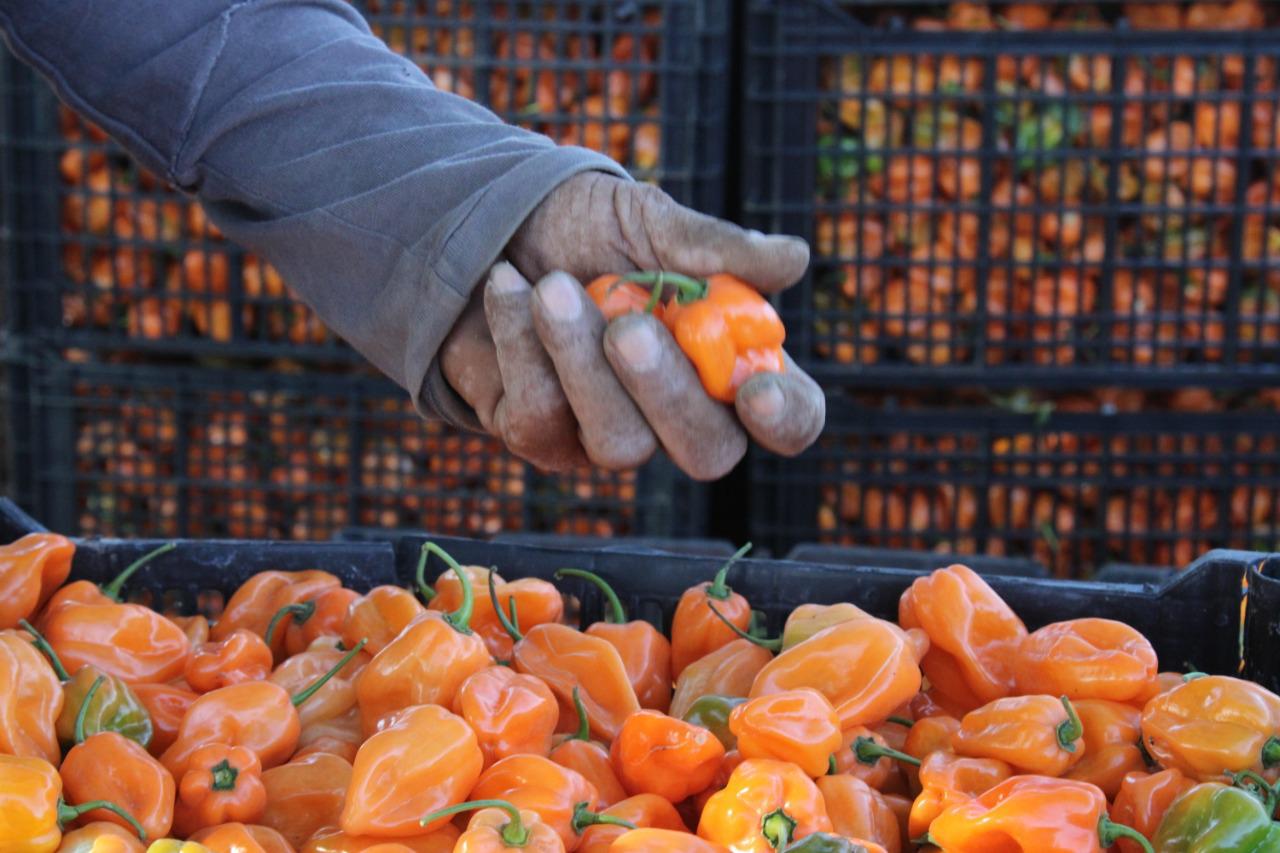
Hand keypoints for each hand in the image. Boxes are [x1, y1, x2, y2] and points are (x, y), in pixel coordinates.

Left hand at [439, 172, 824, 479]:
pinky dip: (522, 344)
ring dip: (581, 359)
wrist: (488, 226)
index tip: (756, 390)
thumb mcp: (647, 221)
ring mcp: (609, 435)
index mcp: (730, 361)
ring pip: (620, 444)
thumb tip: (793, 258)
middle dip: (668, 392)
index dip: (786, 417)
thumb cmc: (585, 230)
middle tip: (629, 328)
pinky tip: (508, 287)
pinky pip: (541, 419)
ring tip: (551, 286)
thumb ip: (712, 246)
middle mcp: (679, 413)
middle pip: (707, 452)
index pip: (789, 417)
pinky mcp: (542, 439)